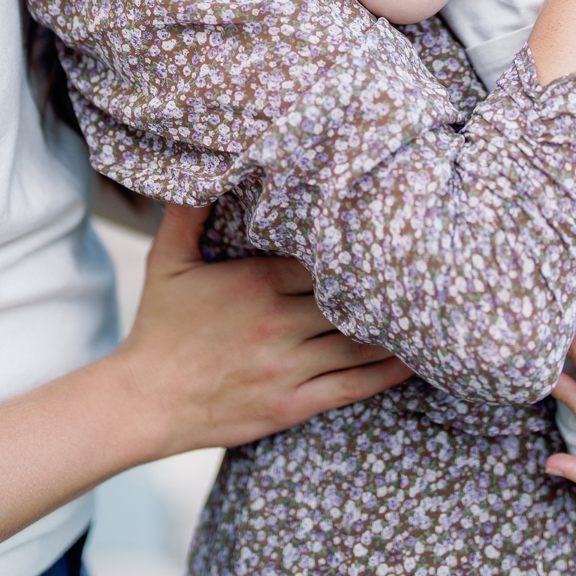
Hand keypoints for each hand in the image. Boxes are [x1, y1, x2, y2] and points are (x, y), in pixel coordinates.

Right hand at [117, 205, 411, 455]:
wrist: (144, 400)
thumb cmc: (159, 328)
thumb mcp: (166, 262)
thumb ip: (186, 214)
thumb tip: (197, 170)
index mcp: (258, 282)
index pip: (325, 259)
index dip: (357, 250)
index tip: (386, 235)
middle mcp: (279, 322)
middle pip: (349, 298)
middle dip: (385, 285)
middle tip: (426, 269)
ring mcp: (288, 367)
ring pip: (358, 342)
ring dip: (396, 327)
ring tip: (431, 311)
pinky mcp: (292, 405)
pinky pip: (352, 386)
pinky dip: (387, 373)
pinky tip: (414, 361)